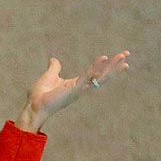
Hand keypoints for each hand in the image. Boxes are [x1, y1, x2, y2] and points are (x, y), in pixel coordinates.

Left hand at [15, 52, 129, 132]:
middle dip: (115, 65)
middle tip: (127, 54)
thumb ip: (54, 68)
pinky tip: (104, 58)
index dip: (106, 65)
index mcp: (77, 83)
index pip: (96, 72)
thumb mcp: (49, 76)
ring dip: (111, 66)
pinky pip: (87, 76)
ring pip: (99, 75)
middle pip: (103, 74)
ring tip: (123, 57)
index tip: (118, 58)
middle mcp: (81, 86)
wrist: (33, 105)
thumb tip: (54, 59)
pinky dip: (95, 67)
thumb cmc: (40, 94)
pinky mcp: (74, 89)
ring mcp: (79, 88)